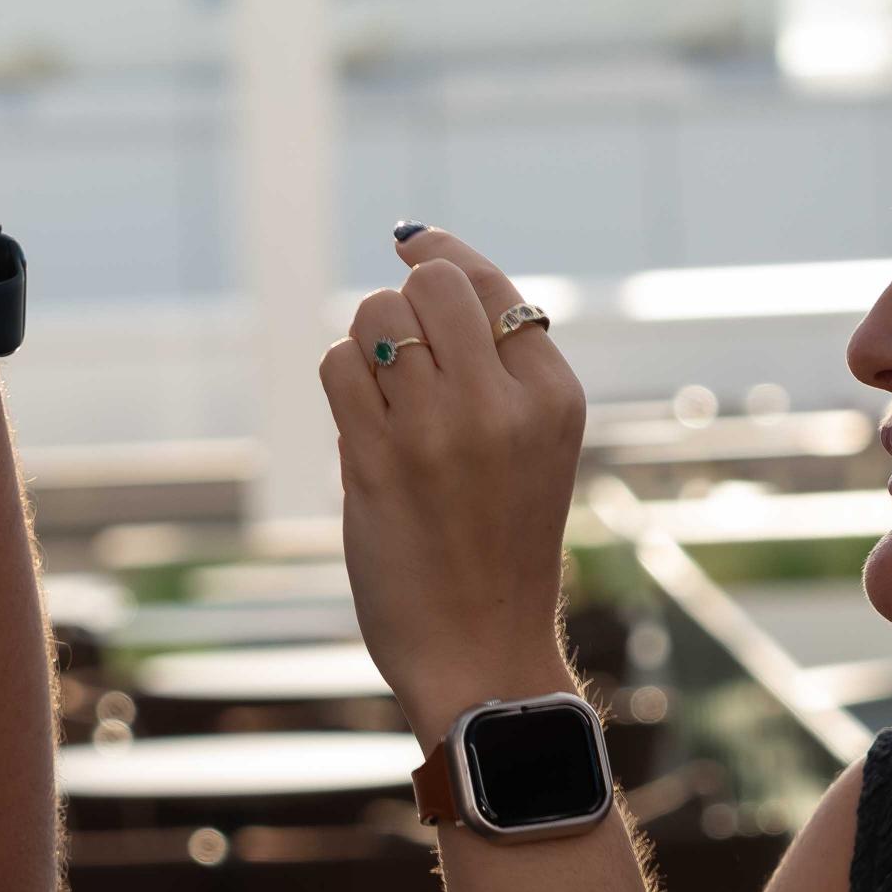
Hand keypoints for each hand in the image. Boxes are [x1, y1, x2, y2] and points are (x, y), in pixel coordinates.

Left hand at [318, 223, 586, 739]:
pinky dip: (340, 383)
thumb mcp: (531, 447)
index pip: (489, 282)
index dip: (440, 251)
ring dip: (365, 345)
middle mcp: (502, 402)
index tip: (411, 242)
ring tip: (384, 402)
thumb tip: (420, 258)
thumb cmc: (499, 546)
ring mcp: (439, 428)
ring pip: (377, 316)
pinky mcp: (379, 459)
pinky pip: (339, 366)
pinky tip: (360, 427)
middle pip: (430, 284)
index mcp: (553, 396)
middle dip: (403, 306)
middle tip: (404, 363)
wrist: (482, 649)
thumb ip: (495, 369)